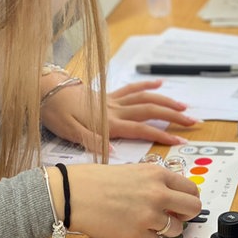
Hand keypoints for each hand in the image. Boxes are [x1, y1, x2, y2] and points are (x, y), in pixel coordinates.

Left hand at [40, 77, 199, 152]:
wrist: (44, 90)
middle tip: (193, 121)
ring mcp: (113, 101)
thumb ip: (93, 141)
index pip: (142, 129)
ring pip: (146, 98)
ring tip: (184, 106)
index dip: (163, 134)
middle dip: (174, 116)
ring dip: (167, 101)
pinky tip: (160, 84)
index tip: (181, 141)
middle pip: (151, 111)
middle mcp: (115, 110)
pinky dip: (147, 85)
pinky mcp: (108, 95)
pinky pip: (132, 88)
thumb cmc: (55, 113)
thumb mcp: (69, 132)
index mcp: (109, 123)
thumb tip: (113, 153)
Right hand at [47, 163, 201, 237]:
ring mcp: (149, 215)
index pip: (191, 189)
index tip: (183, 203)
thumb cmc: (97, 180)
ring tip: (149, 223)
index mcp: (158, 174)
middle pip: (193, 209)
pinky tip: (133, 228)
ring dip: (167, 229)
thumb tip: (172, 195)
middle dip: (187, 215)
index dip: (189, 198)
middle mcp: (158, 194)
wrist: (72, 194)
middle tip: (176, 217)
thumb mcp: (134, 171)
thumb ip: (156, 182)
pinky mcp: (137, 234)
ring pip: (176, 229)